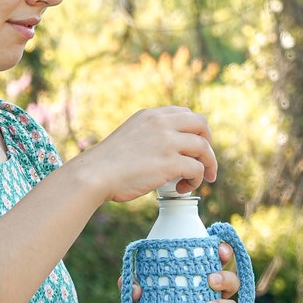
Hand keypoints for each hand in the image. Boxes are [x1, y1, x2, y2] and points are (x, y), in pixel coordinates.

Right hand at [89, 106, 217, 203]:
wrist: (94, 174)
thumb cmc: (105, 164)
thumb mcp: (129, 136)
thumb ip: (147, 137)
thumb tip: (163, 153)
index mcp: (150, 116)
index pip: (185, 114)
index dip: (195, 130)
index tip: (194, 146)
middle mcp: (161, 123)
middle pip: (201, 125)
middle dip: (208, 144)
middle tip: (205, 161)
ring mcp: (167, 142)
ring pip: (203, 148)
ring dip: (207, 165)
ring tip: (200, 180)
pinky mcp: (170, 163)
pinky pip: (196, 169)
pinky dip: (195, 181)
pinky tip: (181, 188)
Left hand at [117, 242, 240, 302]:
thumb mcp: (136, 296)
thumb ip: (132, 286)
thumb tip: (138, 289)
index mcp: (197, 279)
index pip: (218, 261)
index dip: (225, 252)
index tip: (220, 252)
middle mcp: (211, 296)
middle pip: (232, 282)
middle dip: (226, 279)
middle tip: (210, 280)